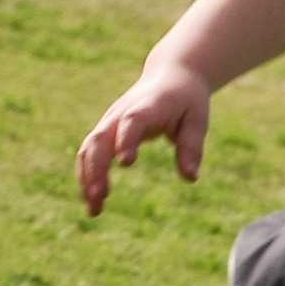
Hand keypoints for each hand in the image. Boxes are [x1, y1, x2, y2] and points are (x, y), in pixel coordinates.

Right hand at [76, 61, 212, 216]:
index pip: (132, 121)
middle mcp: (122, 113)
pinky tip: (96, 202)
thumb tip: (190, 178)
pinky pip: (90, 154)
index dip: (126, 140)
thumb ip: (191, 147)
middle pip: (100, 139)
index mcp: (148, 106)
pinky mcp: (105, 132)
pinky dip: (89, 177)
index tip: (125, 163)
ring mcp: (110, 122)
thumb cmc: (186, 99)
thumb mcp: (197, 120)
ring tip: (95, 210)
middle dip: (96, 169)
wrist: (170, 75)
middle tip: (98, 197)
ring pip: (89, 149)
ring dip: (88, 179)